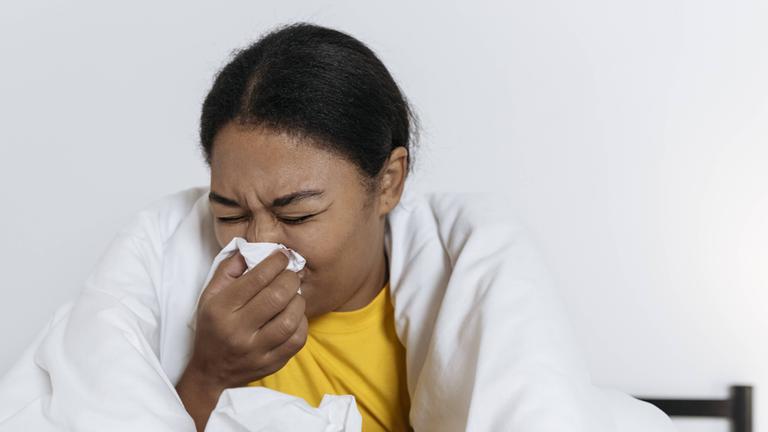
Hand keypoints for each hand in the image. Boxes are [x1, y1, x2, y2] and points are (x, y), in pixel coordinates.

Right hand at [176, 249, 306, 430]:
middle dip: (290, 278)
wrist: (211, 372)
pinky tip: (294, 315)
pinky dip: (302, 322)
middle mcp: (238, 330)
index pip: (257, 278)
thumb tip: (252, 249)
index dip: (276, 262)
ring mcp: (256, 350)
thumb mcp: (210, 296)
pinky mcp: (271, 363)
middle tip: (291, 274)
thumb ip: (229, 269)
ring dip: (298, 300)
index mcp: (221, 309)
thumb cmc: (213, 326)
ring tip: (293, 294)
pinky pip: (297, 339)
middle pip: (277, 297)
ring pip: (290, 319)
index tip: (283, 256)